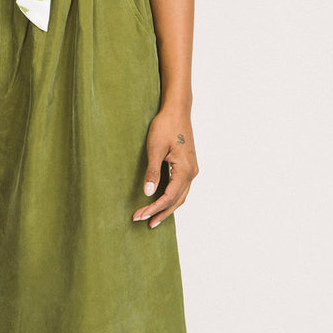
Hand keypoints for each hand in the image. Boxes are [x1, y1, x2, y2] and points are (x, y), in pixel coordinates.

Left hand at [133, 106, 197, 227]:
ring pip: (181, 196)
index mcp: (184, 169)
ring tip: (153, 218)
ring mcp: (191, 169)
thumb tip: (148, 193)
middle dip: (161, 213)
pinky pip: (181, 187)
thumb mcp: (155, 148)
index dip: (154, 208)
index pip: (169, 197)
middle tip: (145, 223)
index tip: (140, 215)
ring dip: (167, 207)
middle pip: (177, 200)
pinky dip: (172, 198)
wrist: (177, 110)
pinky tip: (162, 202)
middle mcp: (191, 172)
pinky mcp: (188, 165)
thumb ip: (153, 172)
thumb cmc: (165, 126)